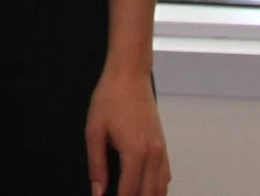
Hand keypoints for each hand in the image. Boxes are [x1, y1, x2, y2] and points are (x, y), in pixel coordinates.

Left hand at [84, 69, 167, 195]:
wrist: (130, 75)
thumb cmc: (110, 98)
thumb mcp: (94, 131)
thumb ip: (96, 165)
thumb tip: (97, 191)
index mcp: (135, 153)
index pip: (129, 192)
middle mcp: (153, 155)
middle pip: (148, 194)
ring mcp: (161, 150)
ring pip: (161, 188)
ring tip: (132, 195)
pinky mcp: (163, 145)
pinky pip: (165, 175)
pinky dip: (157, 188)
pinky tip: (145, 189)